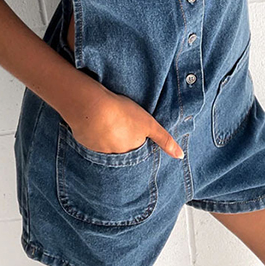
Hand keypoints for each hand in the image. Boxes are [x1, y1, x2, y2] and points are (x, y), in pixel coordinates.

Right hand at [66, 84, 184, 159]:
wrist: (93, 108)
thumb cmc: (122, 113)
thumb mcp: (149, 124)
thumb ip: (164, 140)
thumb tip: (180, 156)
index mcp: (131, 152)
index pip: (136, 153)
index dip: (135, 141)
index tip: (132, 132)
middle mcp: (115, 157)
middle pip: (120, 151)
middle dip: (120, 141)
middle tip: (118, 125)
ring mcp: (98, 151)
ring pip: (105, 147)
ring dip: (106, 137)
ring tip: (106, 121)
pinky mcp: (84, 143)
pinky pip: (91, 141)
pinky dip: (93, 134)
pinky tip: (93, 122)